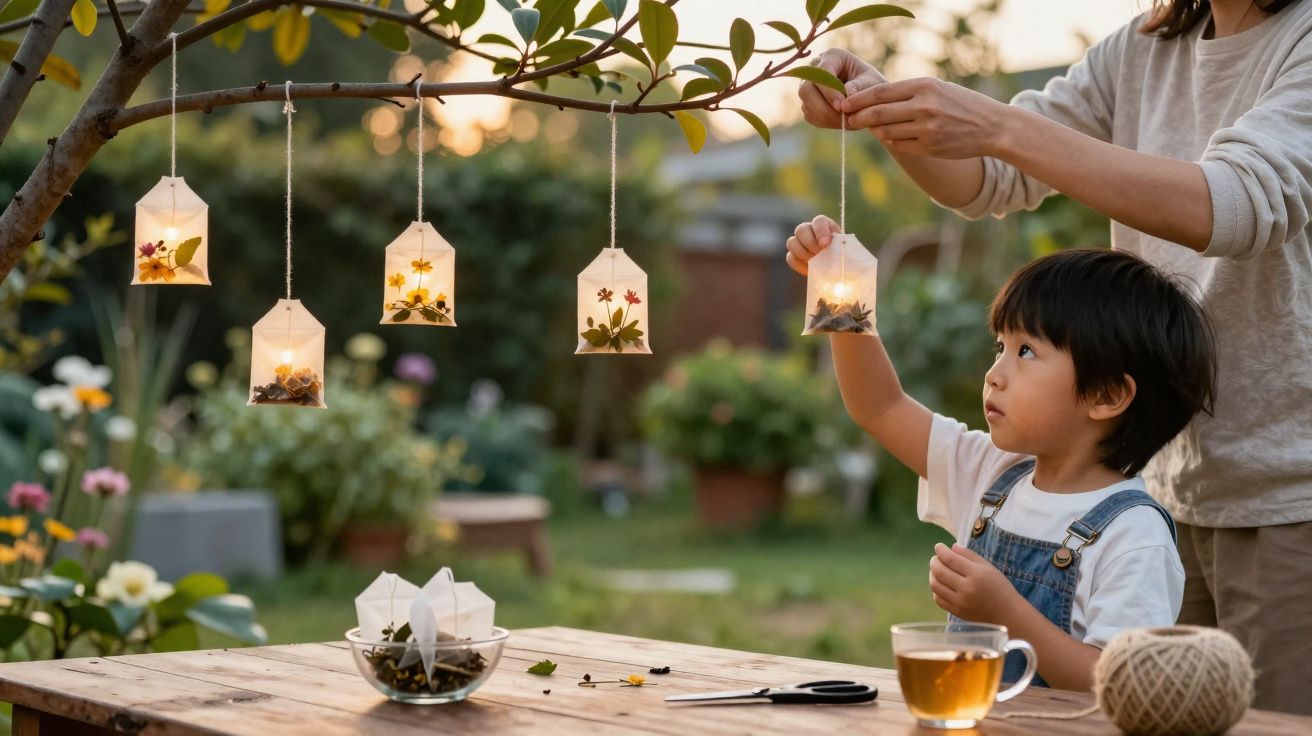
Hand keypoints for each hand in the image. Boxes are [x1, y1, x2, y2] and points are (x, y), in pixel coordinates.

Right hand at [785, 214, 840, 275]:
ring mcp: (799, 242)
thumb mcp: (847, 250)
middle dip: (810, 243)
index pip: (818, 221)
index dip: (820, 231)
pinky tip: (809, 269)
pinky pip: (790, 257)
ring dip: (803, 254)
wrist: (837, 267)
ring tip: (815, 262)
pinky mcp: (794, 255)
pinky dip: (798, 264)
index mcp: (824, 225)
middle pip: (801, 230)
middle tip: (819, 254)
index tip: (826, 244)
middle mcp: (809, 230)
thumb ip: (843, 248)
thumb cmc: (844, 255)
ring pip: (792, 242)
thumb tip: (842, 252)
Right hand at [798, 49, 886, 129]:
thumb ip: (859, 88)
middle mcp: (815, 69)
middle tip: (842, 118)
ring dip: (825, 116)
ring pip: (806, 103)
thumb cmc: (872, 85)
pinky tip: (840, 123)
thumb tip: (846, 95)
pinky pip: (810, 115)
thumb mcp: (872, 84)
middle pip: (806, 89)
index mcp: (832, 56)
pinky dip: (824, 122)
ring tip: (845, 122)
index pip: (822, 72)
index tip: (842, 106)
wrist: (869, 95)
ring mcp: (809, 86)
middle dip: (823, 106)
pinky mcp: (809, 103)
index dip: (829, 91)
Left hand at [842, 78, 1012, 158]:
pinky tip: (893, 136)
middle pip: (877, 113)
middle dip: (858, 117)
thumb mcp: (936, 88)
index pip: (880, 92)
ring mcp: (927, 128)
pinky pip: (899, 145)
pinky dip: (891, 140)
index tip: (844, 104)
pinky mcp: (929, 147)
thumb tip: (871, 101)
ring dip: (875, 130)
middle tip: (848, 120)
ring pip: (886, 131)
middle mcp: (924, 106)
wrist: (992, 126)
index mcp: (924, 86)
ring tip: (872, 127)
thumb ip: (907, 93)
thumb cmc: (960, 104)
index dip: (858, 99)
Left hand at [928, 542, 1021, 623]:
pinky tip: (941, 584)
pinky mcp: (956, 612)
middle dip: (934, 561)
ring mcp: (960, 602)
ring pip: (935, 586)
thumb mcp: (988, 567)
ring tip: (936, 570)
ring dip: (932, 575)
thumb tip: (951, 547)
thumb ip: (969, 555)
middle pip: (940, 572)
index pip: (950, 559)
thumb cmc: (1000, 587)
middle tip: (936, 558)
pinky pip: (938, 599)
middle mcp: (966, 588)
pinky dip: (936, 589)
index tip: (938, 546)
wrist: (1007, 614)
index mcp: (976, 574)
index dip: (941, 550)